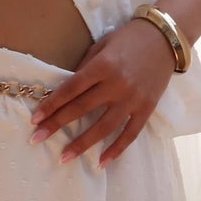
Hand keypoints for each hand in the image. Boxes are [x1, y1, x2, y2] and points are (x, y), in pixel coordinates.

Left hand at [27, 17, 178, 166]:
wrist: (165, 38)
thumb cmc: (129, 38)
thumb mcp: (102, 45)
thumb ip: (85, 67)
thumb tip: (66, 90)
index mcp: (103, 65)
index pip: (71, 89)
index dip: (51, 105)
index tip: (35, 119)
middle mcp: (116, 84)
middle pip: (81, 108)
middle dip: (56, 125)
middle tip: (36, 139)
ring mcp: (133, 99)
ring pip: (104, 127)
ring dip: (82, 144)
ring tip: (64, 157)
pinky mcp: (147, 108)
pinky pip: (130, 134)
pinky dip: (116, 150)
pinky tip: (101, 163)